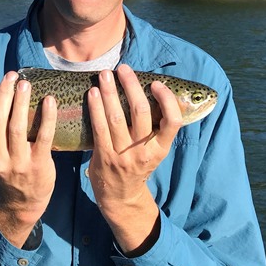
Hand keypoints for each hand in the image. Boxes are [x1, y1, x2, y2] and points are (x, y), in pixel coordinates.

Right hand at [0, 72, 56, 247]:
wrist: (26, 200)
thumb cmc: (9, 169)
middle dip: (3, 94)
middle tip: (12, 76)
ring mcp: (18, 163)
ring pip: (16, 127)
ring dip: (21, 102)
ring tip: (25, 84)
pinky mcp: (39, 164)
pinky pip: (43, 136)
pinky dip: (47, 116)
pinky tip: (49, 100)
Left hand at [87, 64, 182, 255]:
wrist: (120, 197)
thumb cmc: (137, 166)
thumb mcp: (153, 151)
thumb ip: (154, 128)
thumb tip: (147, 91)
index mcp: (161, 148)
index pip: (173, 122)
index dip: (166, 100)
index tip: (156, 83)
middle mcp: (144, 152)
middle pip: (141, 112)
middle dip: (131, 86)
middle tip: (124, 69)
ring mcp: (123, 155)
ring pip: (117, 117)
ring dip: (110, 92)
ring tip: (105, 75)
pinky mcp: (104, 157)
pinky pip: (99, 128)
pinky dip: (96, 107)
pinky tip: (92, 94)